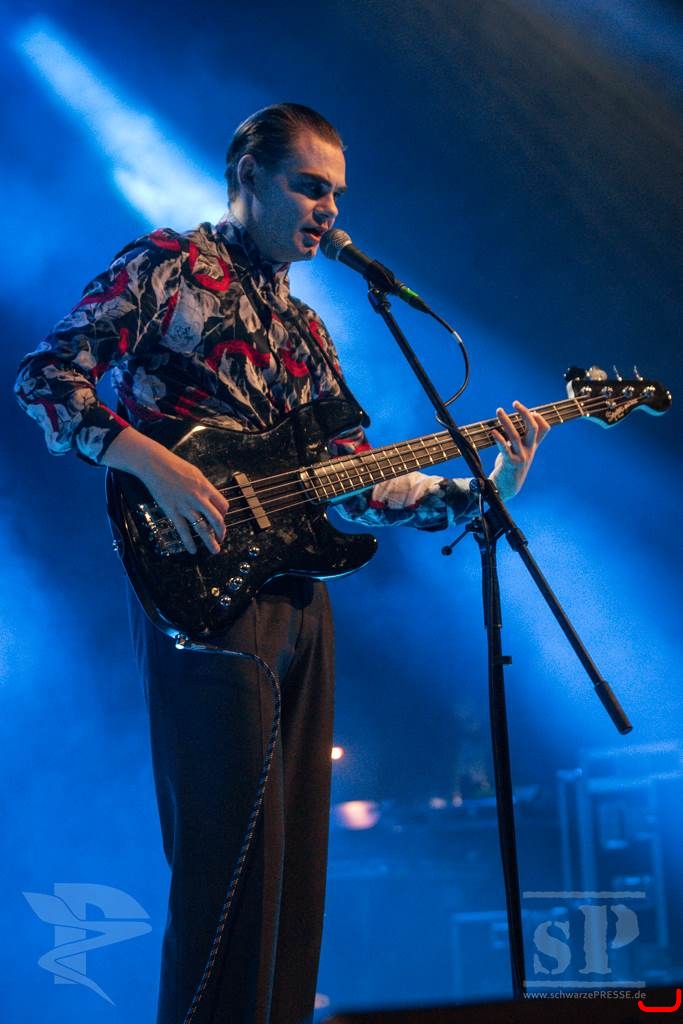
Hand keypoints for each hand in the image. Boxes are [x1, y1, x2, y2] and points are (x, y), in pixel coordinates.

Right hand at [103, 428, 228, 553]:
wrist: (155, 464)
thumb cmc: (174, 465)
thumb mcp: (195, 473)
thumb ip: (203, 486)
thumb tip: (208, 496)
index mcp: (206, 487)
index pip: (223, 505)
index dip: (224, 515)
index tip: (221, 520)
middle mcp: (199, 498)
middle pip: (216, 519)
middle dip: (221, 532)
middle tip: (221, 539)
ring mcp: (186, 506)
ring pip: (202, 528)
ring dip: (210, 541)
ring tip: (214, 550)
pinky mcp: (172, 511)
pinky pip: (183, 530)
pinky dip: (189, 542)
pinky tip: (192, 550)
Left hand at [488, 400, 549, 500]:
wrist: (506, 489)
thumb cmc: (510, 467)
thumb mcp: (518, 452)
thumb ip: (518, 440)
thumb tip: (512, 423)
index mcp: (532, 447)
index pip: (544, 429)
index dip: (539, 417)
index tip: (530, 410)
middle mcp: (529, 451)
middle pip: (533, 428)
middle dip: (525, 413)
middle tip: (515, 403)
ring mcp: (520, 457)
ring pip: (515, 435)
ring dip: (506, 421)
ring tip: (499, 411)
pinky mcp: (509, 463)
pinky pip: (504, 448)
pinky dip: (498, 438)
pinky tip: (493, 431)